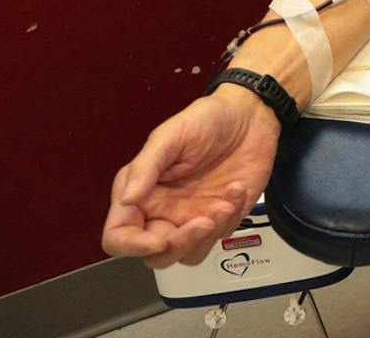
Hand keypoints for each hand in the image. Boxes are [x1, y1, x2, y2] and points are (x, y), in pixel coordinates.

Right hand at [101, 86, 280, 267]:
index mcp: (142, 194)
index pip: (119, 236)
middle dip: (180, 243)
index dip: (133, 246)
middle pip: (156, 254)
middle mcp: (163, 211)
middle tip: (204, 220)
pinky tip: (236, 189)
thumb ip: (146, 167)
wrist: (249, 115)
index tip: (159, 240)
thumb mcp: (171, 135)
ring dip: (209, 235)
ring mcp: (192, 217)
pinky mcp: (222, 217)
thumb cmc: (206, 119)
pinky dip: (232, 217)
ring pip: (188, 254)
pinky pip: (221, 236)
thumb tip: (127, 198)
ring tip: (225, 203)